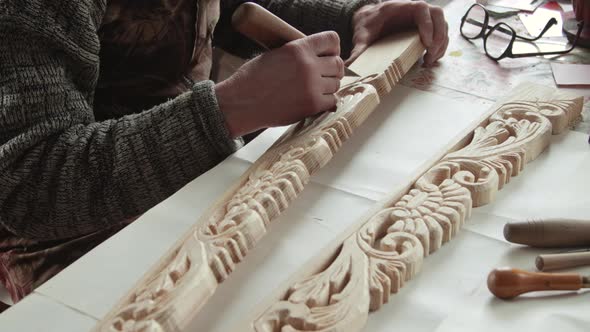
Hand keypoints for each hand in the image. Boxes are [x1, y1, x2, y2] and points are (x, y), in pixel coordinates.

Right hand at [215, 31, 344, 137]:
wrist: (241, 103)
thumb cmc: (253, 79)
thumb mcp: (276, 54)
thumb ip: (299, 53)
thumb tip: (319, 57)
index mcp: (298, 48)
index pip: (332, 40)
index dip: (333, 48)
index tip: (329, 55)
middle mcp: (308, 65)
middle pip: (338, 64)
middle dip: (332, 70)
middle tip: (323, 76)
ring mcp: (312, 86)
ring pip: (336, 84)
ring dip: (328, 87)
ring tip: (313, 90)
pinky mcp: (312, 105)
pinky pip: (332, 101)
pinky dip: (325, 102)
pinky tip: (314, 101)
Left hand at [347, 0, 448, 66]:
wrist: (368, 21)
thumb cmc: (367, 25)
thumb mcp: (361, 36)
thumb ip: (358, 49)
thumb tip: (348, 66)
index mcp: (401, 7)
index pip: (422, 9)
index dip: (427, 24)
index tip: (425, 42)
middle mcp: (415, 10)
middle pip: (438, 15)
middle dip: (438, 35)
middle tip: (430, 54)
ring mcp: (422, 18)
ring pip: (442, 25)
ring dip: (441, 43)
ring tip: (430, 60)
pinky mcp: (424, 28)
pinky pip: (439, 33)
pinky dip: (439, 46)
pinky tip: (430, 59)